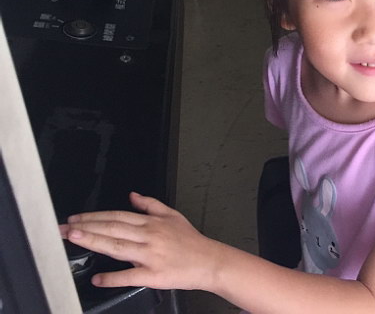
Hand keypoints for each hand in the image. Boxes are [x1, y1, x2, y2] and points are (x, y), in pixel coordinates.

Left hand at [59, 192, 221, 290]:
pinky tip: (98, 278)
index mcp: (152, 223)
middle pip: (112, 229)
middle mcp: (149, 237)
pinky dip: (113, 277)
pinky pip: (130, 276)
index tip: (75, 218)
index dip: (94, 216)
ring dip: (93, 242)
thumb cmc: (191, 242)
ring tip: (74, 239)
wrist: (209, 261)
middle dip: (86, 227)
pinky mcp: (154, 275)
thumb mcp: (173, 215)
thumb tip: (132, 195)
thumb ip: (151, 204)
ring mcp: (150, 256)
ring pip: (117, 247)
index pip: (117, 216)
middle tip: (64, 227)